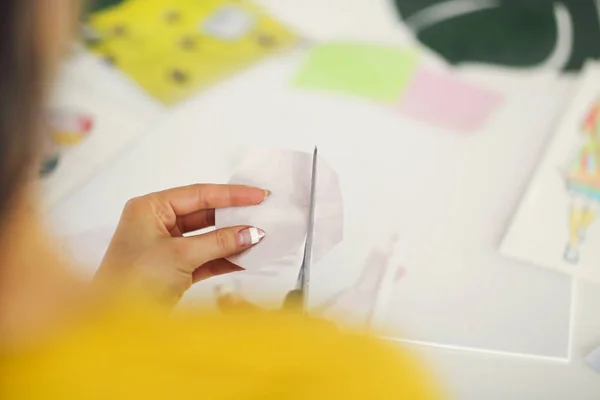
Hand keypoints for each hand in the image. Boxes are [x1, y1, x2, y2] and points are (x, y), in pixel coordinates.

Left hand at [95, 184, 267, 305]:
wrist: (112, 322)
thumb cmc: (132, 281)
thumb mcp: (180, 256)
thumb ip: (219, 242)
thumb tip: (250, 232)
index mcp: (150, 208)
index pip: (198, 194)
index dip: (231, 195)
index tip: (257, 195)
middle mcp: (157, 224)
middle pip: (204, 214)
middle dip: (233, 217)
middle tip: (262, 213)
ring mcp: (166, 247)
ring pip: (207, 237)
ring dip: (232, 240)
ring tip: (260, 237)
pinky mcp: (174, 269)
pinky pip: (206, 258)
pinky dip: (225, 259)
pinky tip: (246, 258)